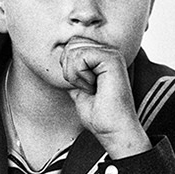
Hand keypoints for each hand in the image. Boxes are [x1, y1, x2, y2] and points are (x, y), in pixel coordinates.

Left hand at [59, 40, 149, 158]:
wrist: (113, 130)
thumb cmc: (99, 115)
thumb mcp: (78, 89)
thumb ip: (72, 72)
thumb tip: (61, 60)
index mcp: (102, 57)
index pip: (72, 45)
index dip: (68, 67)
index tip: (84, 87)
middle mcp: (108, 52)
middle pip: (71, 44)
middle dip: (70, 70)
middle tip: (88, 88)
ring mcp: (111, 53)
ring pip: (73, 50)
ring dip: (75, 75)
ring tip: (91, 88)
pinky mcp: (111, 59)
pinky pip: (80, 56)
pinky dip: (80, 76)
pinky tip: (94, 87)